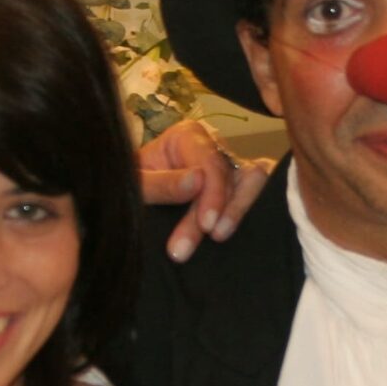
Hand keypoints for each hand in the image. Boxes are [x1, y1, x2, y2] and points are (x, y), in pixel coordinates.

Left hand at [138, 118, 271, 262]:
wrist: (127, 200)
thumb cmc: (129, 185)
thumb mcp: (136, 184)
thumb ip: (162, 183)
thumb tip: (197, 181)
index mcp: (188, 136)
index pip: (211, 161)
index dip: (213, 194)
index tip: (206, 224)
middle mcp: (214, 148)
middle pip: (230, 177)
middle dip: (217, 213)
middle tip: (185, 249)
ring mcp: (229, 168)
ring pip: (250, 184)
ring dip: (237, 213)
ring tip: (218, 238)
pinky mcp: (238, 191)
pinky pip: (259, 196)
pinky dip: (249, 213)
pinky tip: (236, 234)